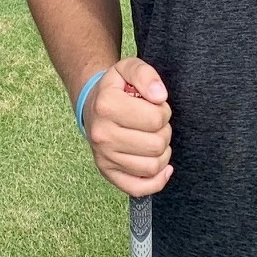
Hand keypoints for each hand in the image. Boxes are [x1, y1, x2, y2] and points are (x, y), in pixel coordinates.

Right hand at [83, 57, 172, 197]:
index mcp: (106, 106)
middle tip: (155, 122)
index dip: (163, 110)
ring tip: (154, 138)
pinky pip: (138, 189)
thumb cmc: (116, 88)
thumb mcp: (128, 68)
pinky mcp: (108, 173)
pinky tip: (162, 166)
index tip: (156, 105)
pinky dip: (157, 180)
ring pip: (152, 167)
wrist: (93, 105)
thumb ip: (145, 74)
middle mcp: (102, 135)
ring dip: (162, 152)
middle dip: (164, 131)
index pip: (156, 118)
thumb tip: (159, 96)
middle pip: (156, 144)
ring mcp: (103, 157)